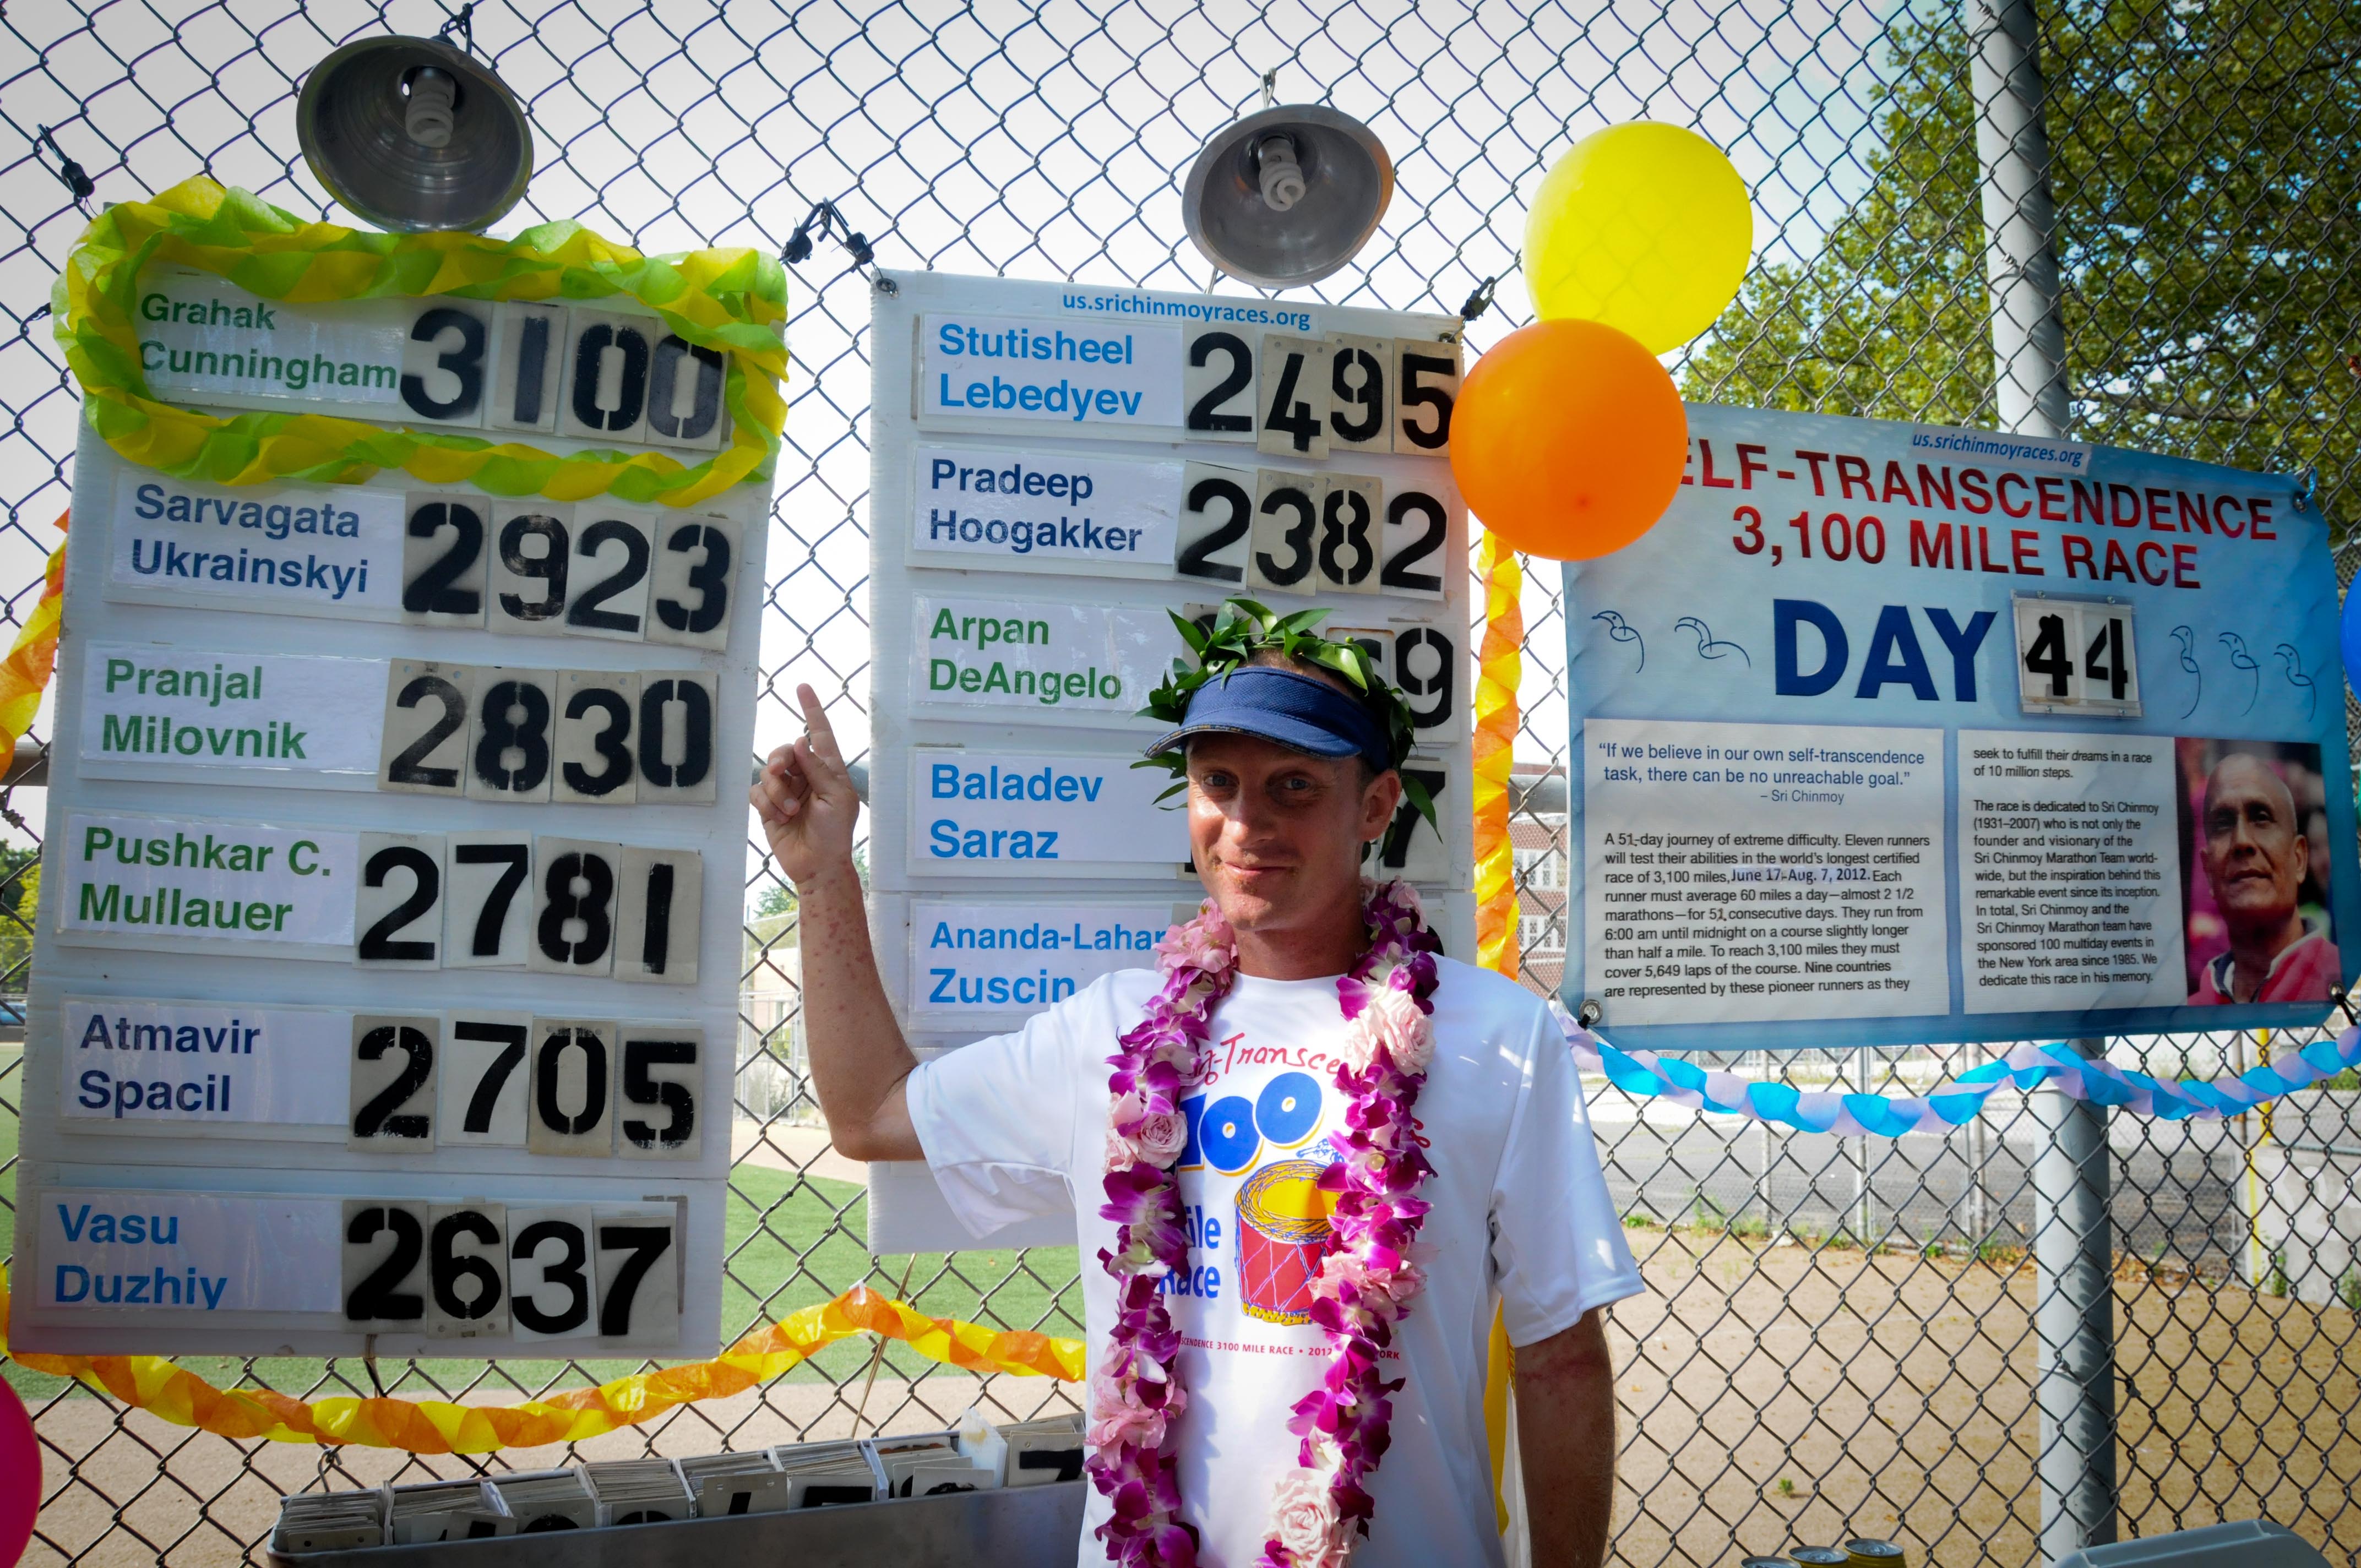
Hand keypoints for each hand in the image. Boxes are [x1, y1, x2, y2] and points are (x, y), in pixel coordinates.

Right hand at [752, 684, 861, 890]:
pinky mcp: (769, 806)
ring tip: (790, 811)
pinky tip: (780, 817)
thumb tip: (799, 741)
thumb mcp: (836, 798)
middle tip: (782, 772)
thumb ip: (817, 769)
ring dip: (777, 790)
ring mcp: (786, 790)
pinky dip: (767, 804)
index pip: (819, 733)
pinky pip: (757, 792)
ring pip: (768, 772)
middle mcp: (806, 775)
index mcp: (828, 769)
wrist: (817, 865)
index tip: (803, 687)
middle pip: (785, 750)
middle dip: (781, 759)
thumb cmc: (835, 833)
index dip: (812, 710)